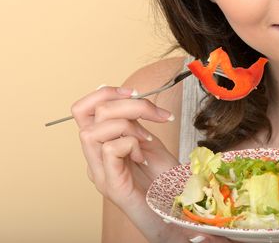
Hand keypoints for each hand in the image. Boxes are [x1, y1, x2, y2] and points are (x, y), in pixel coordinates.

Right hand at [72, 85, 176, 208]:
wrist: (174, 207)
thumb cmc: (162, 177)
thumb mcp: (147, 140)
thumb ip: (133, 121)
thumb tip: (125, 94)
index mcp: (100, 143)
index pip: (82, 109)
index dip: (104, 93)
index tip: (134, 92)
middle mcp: (94, 157)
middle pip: (90, 114)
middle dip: (128, 105)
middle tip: (156, 115)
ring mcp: (99, 172)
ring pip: (93, 132)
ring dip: (128, 126)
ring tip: (147, 140)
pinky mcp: (111, 184)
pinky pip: (109, 150)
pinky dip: (130, 144)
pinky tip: (143, 155)